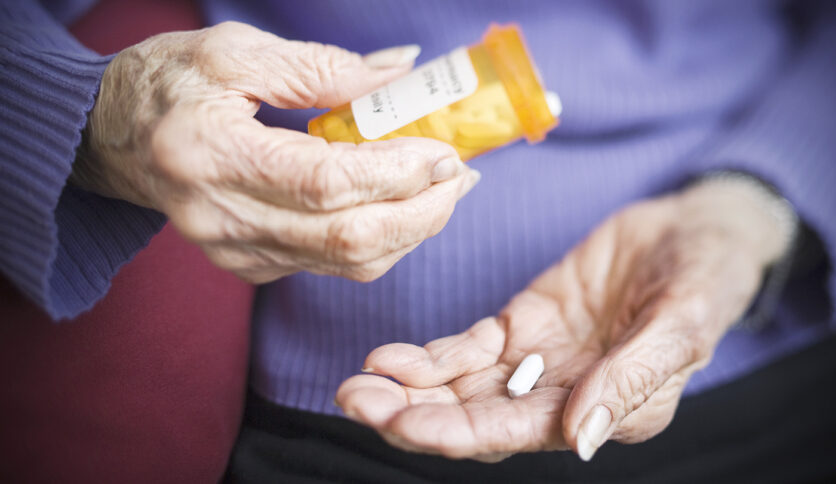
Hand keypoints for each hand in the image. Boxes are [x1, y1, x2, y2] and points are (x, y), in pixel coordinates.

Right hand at [73, 22, 478, 282]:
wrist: (111, 138)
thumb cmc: (168, 84)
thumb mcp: (236, 52)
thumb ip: (323, 67)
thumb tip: (402, 74)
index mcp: (211, 156)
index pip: (327, 183)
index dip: (397, 172)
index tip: (445, 151)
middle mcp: (221, 219)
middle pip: (348, 239)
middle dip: (422, 212)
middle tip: (461, 177)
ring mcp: (235, 252)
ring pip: (348, 264)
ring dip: (411, 230)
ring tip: (445, 190)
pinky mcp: (249, 266)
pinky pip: (331, 267)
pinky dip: (379, 240)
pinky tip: (399, 206)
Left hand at [336, 179, 792, 460]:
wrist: (697, 230)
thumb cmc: (707, 279)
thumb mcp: (682, 324)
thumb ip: (631, 381)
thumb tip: (580, 440)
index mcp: (607, 412)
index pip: (518, 434)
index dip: (457, 432)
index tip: (402, 423)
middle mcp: (565, 397)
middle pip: (476, 418)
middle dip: (414, 415)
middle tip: (356, 400)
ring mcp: (539, 361)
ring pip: (462, 387)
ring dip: (409, 388)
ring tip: (356, 381)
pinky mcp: (524, 324)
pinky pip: (468, 348)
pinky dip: (430, 355)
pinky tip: (390, 356)